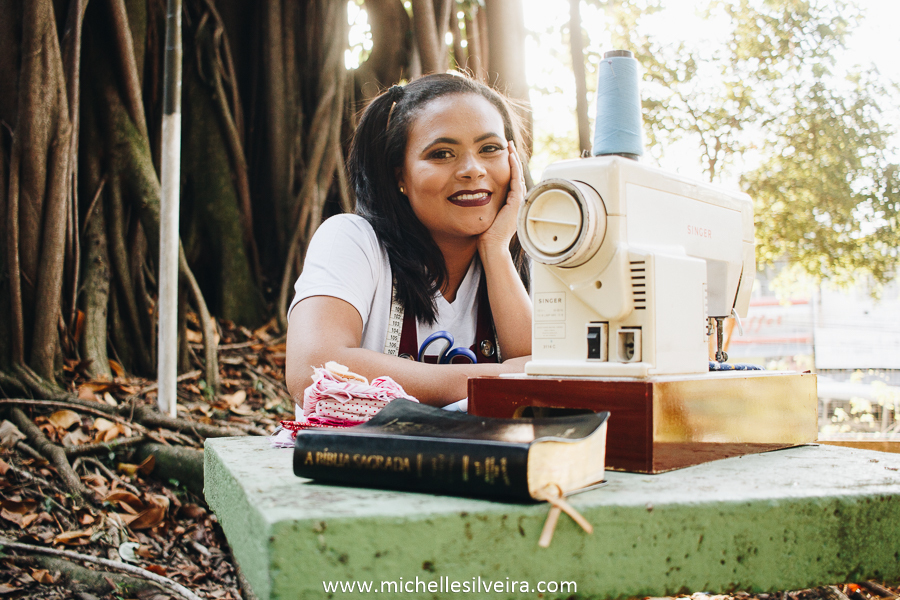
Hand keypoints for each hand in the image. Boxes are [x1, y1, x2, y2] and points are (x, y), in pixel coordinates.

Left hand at [478, 140, 525, 256]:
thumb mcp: (484, 216)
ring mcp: (518, 202)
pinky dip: (514, 168)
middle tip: (509, 146)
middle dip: (512, 159)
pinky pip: (516, 180)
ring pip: (518, 175)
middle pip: (516, 175)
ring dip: (514, 159)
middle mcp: (516, 202)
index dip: (508, 167)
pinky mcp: (516, 202)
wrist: (492, 246)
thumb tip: (472, 198)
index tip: (503, 155)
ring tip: (510, 146)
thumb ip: (483, 206)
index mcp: (509, 204)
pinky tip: (510, 157)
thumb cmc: (485, 236)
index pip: (510, 181)